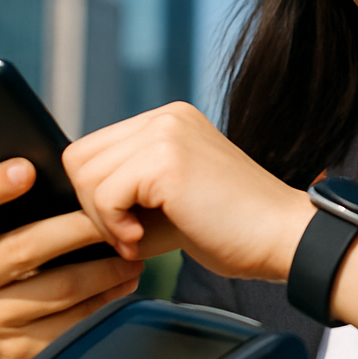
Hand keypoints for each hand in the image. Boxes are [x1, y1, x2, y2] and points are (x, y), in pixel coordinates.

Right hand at [0, 158, 145, 358]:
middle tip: (118, 217)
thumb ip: (30, 206)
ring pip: (57, 288)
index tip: (28, 169)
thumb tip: (79, 175)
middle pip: (23, 248)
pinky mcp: (17, 350)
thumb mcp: (14, 230)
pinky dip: (105, 301)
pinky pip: (71, 322)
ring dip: (104, 270)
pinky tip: (125, 284)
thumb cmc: (28, 256)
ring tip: (134, 255)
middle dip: (79, 230)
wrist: (20, 331)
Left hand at [63, 102, 314, 282]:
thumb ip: (129, 191)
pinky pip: (105, 195)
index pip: (93, 149)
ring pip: (86, 176)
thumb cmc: (232, 229)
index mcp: (168, 121)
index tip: (127, 227)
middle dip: (93, 208)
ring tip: (138, 241)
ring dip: (104, 220)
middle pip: (80, 158)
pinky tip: (144, 242)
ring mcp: (166, 133)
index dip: (97, 194)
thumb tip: (74, 205)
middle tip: (128, 238)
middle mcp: (165, 117)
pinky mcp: (166, 160)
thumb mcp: (170, 199)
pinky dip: (115, 227)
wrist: (284, 238)